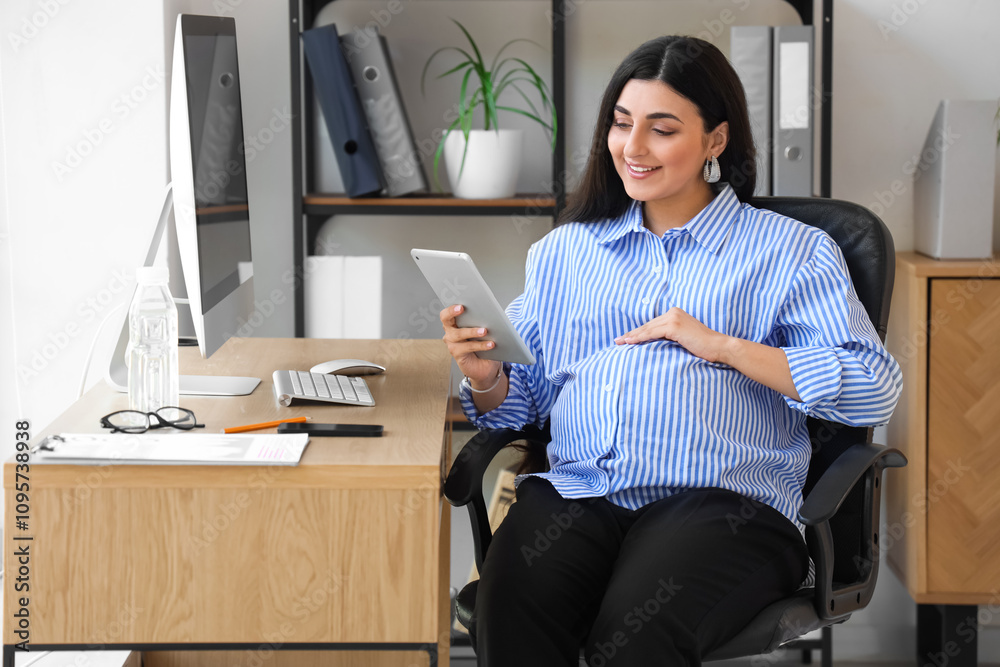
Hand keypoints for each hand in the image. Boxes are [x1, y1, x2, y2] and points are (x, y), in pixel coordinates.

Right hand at [440, 304, 502, 387]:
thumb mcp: (483, 328)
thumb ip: (481, 320)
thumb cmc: (483, 342)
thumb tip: (489, 312)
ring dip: (472, 331)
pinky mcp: (457, 354)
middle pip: (446, 320)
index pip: (447, 312)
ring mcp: (452, 343)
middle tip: (462, 308)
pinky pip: (468, 347)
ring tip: (484, 330)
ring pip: (459, 334)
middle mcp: (450, 332)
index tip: (460, 304)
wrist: (485, 364)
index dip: (450, 308)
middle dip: (452, 312)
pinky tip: (491, 344)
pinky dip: (481, 345)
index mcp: (454, 322)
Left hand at [614, 307, 732, 363]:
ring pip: (647, 328)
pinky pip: (652, 333)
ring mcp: (673, 317)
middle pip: (647, 325)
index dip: (638, 332)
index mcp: (675, 313)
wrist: (719, 347)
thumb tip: (655, 345)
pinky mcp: (674, 325)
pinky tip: (629, 342)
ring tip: (619, 342)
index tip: (625, 339)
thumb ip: (671, 337)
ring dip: (632, 336)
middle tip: (617, 341)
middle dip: (631, 334)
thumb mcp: (684, 339)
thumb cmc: (703, 347)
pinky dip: (640, 338)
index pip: (652, 324)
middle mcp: (673, 312)